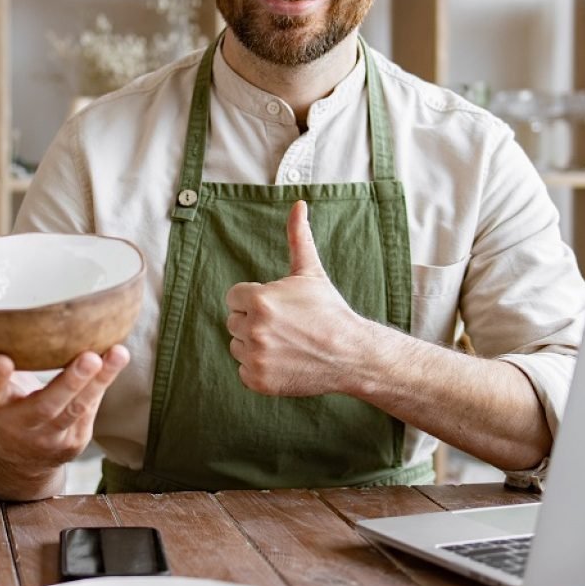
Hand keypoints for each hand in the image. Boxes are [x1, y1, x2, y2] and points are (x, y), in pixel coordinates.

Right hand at [0, 346, 129, 471]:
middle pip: (45, 406)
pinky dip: (104, 382)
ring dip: (100, 380)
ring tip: (118, 353)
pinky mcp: (74, 440)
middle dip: (69, 382)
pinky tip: (117, 358)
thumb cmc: (8, 404)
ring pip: (77, 409)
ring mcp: (50, 436)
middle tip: (90, 358)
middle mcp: (21, 424)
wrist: (19, 455)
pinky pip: (91, 409)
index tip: (1, 360)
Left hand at [225, 200, 357, 396]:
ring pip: (237, 346)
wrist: (350, 353)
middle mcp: (253, 329)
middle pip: (233, 322)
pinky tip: (283, 361)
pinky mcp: (258, 381)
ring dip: (254, 345)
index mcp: (259, 300)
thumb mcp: (310, 272)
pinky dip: (259, 368)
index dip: (254, 300)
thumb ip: (297, 237)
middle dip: (254, 321)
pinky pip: (243, 370)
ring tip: (285, 343)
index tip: (279, 307)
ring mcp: (255, 357)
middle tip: (285, 326)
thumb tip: (298, 204)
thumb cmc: (329, 310)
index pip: (234, 297)